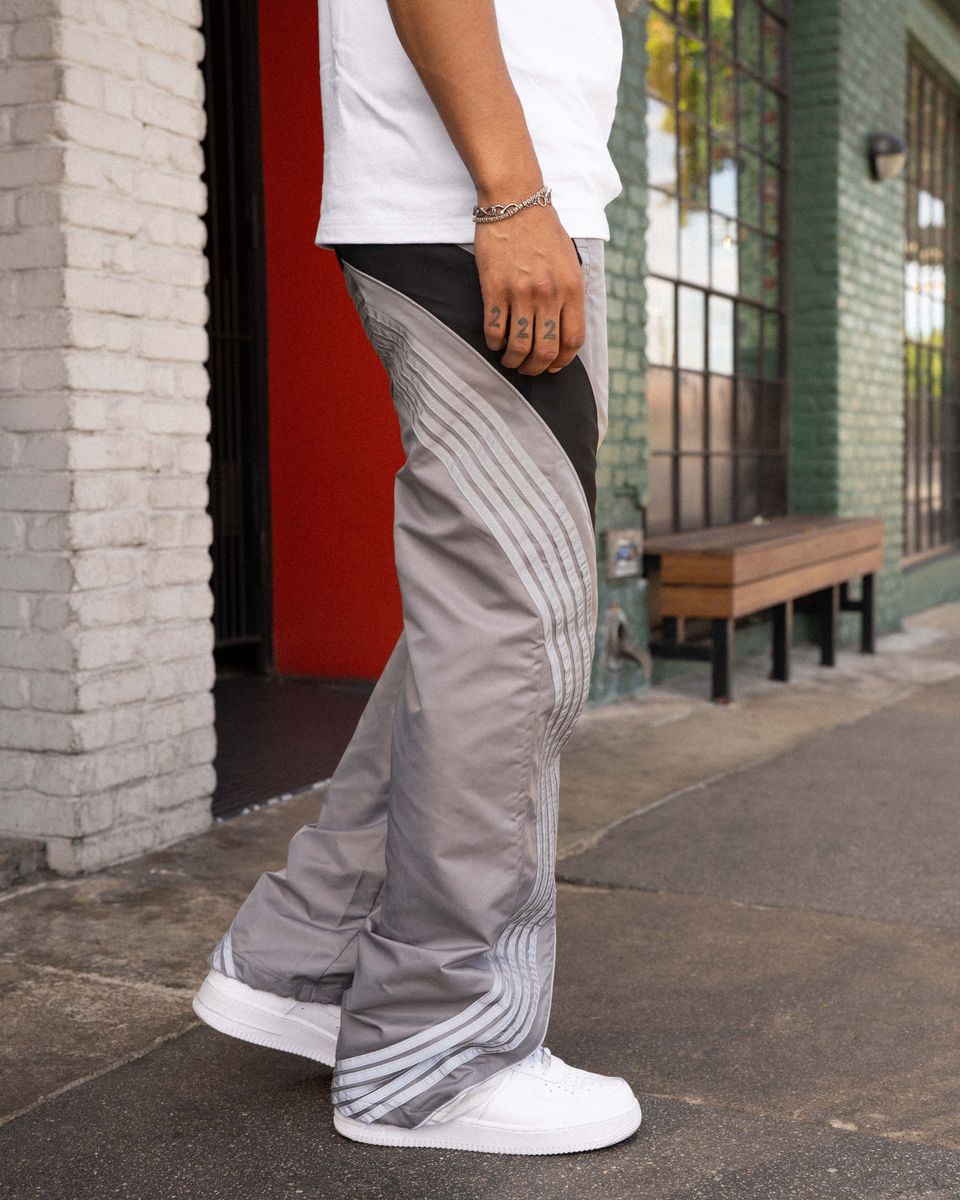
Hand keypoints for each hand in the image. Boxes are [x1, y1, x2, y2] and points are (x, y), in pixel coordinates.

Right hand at [473, 202, 585, 376]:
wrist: (514, 200)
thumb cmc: (543, 230)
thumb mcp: (569, 261)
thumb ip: (570, 294)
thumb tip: (564, 329)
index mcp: (572, 288)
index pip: (573, 340)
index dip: (562, 361)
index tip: (553, 366)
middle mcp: (549, 294)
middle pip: (546, 350)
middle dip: (537, 368)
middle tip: (528, 369)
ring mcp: (521, 292)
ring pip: (519, 346)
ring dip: (514, 361)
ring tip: (510, 359)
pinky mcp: (494, 288)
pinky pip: (494, 330)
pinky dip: (494, 343)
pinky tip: (495, 342)